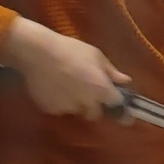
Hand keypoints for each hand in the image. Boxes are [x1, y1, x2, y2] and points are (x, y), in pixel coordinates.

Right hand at [0, 18, 129, 120]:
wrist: (38, 53)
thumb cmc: (70, 50)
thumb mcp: (95, 55)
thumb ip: (111, 71)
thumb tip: (125, 81)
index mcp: (101, 89)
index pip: (116, 104)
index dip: (117, 104)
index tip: (117, 105)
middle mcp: (87, 103)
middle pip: (95, 113)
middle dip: (93, 106)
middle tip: (86, 90)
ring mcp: (68, 108)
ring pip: (75, 110)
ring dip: (75, 102)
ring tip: (65, 84)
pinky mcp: (51, 109)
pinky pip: (59, 108)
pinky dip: (59, 101)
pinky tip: (52, 86)